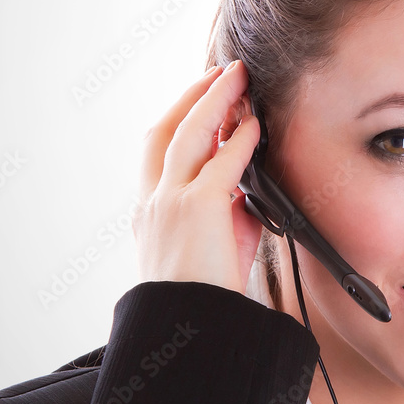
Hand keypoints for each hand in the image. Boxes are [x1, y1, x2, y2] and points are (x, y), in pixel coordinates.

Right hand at [132, 60, 262, 292]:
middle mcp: (153, 201)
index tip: (202, 104)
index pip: (158, 153)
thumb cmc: (200, 298)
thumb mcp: (206, 251)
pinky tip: (254, 124)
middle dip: (193, 96)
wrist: (188, 330)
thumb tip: (246, 192)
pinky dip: (240, 139)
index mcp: (148, 212)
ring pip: (189, 133)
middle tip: (218, 74)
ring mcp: (171, 201)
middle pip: (165, 130)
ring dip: (215, 100)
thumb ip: (225, 217)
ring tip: (236, 77)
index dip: (179, 121)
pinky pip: (224, 162)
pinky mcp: (198, 207)